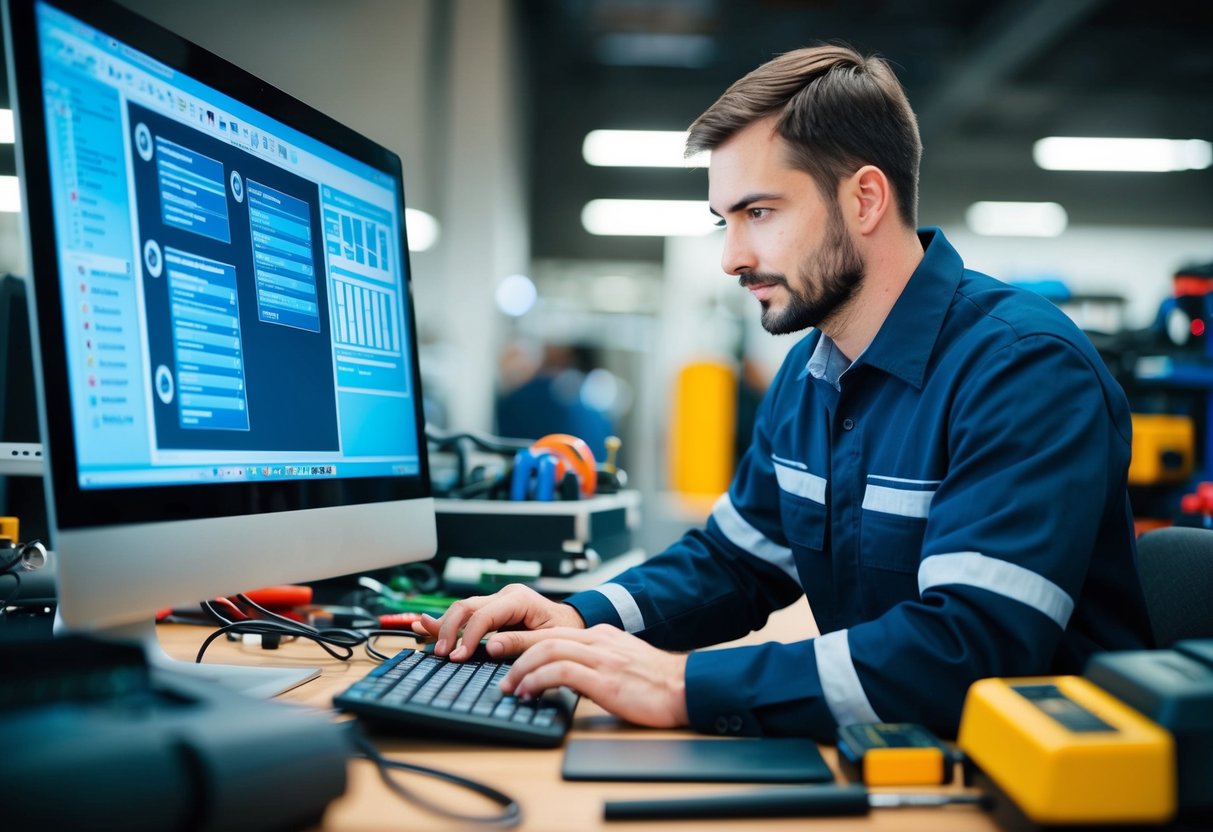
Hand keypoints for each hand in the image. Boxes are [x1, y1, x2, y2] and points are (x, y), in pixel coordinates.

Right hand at [410, 582, 584, 661]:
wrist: (573, 624)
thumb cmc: (565, 631)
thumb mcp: (548, 639)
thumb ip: (520, 642)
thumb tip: (490, 647)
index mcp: (519, 599)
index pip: (485, 615)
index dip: (468, 636)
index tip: (458, 657)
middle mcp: (505, 595)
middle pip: (467, 606)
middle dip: (450, 629)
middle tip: (442, 654)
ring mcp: (497, 601)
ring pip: (463, 608)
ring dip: (444, 625)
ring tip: (427, 639)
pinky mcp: (492, 610)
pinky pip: (467, 613)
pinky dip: (446, 620)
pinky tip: (426, 623)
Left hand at [497, 624, 689, 728]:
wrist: (687, 688)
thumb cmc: (656, 683)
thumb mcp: (621, 664)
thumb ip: (595, 663)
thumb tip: (569, 676)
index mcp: (601, 636)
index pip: (554, 631)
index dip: (524, 639)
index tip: (503, 648)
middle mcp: (598, 640)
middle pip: (544, 635)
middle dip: (513, 645)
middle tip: (489, 656)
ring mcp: (601, 657)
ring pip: (547, 650)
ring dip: (520, 667)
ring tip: (506, 685)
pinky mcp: (604, 678)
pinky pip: (560, 672)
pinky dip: (537, 680)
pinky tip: (528, 692)